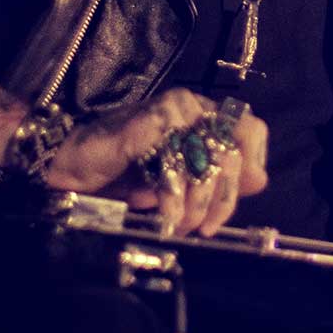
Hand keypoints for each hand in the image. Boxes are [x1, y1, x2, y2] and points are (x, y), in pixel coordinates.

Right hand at [39, 88, 270, 237]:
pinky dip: (172, 197)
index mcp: (203, 114)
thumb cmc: (126, 172)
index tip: (240, 195)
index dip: (252, 163)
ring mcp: (170, 110)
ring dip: (195, 202)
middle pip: (230, 153)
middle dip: (220, 199)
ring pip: (204, 160)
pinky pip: (174, 164)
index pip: (251, 129)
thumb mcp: (180, 180)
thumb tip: (259, 180)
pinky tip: (165, 215)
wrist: (72, 166)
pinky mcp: (148, 122)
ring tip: (180, 225)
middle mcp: (192, 105)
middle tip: (204, 227)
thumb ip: (217, 177)